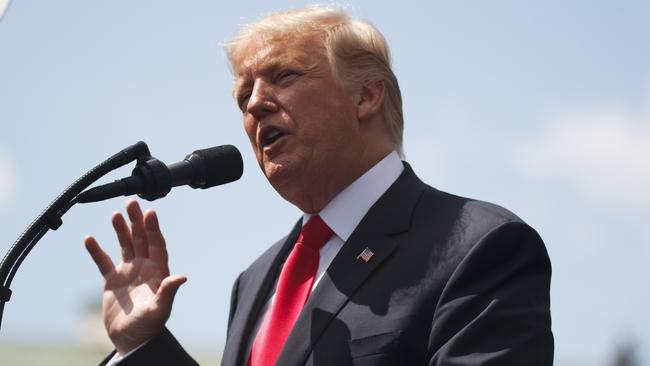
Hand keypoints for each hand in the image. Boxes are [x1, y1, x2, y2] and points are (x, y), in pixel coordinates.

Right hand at [84, 200, 186, 354]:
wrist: (131, 339)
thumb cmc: (149, 326)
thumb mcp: (160, 309)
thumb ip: (168, 291)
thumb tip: (182, 277)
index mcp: (158, 271)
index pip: (157, 244)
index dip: (154, 228)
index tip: (150, 212)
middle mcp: (144, 267)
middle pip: (141, 238)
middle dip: (137, 221)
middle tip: (132, 202)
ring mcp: (128, 272)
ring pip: (125, 245)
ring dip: (121, 230)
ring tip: (115, 214)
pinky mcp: (112, 280)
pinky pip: (103, 261)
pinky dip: (96, 250)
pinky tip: (89, 238)